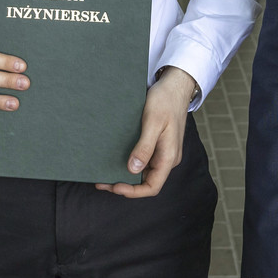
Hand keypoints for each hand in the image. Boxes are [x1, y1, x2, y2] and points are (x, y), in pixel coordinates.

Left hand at [94, 66, 195, 197]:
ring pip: (144, 172)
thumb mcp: (153, 122)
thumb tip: (133, 169)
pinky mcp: (158, 144)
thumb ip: (144, 147)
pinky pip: (143, 160)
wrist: (175, 85)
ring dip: (125, 174)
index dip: (133, 191)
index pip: (152, 187)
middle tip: (101, 182)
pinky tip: (115, 159)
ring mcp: (163, 152)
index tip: (114, 186)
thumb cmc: (165, 101)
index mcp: (169, 157)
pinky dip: (129, 163)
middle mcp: (167, 158)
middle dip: (124, 185)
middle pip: (146, 181)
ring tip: (104, 173)